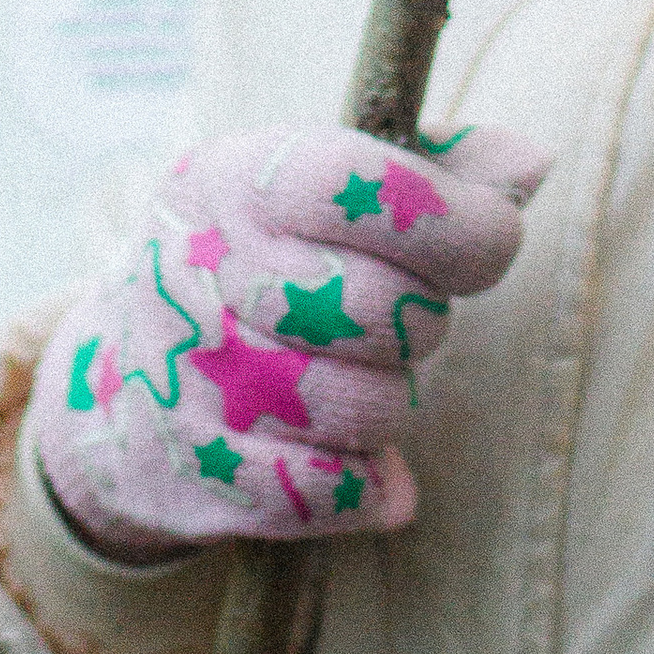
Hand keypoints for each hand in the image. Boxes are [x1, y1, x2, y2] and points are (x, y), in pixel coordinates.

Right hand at [28, 119, 551, 556]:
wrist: (120, 384)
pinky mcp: (195, 475)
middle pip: (384, 308)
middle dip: (422, 323)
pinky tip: (346, 455)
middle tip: (392, 321)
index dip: (456, 221)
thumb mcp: (324, 194)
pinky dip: (366, 482)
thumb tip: (533, 162)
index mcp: (236, 178)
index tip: (484, 242)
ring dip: (391, 402)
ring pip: (367, 407)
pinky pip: (335, 491)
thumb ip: (434, 173)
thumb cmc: (265, 268)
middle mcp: (198, 268)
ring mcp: (188, 377)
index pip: (367, 183)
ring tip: (355, 380)